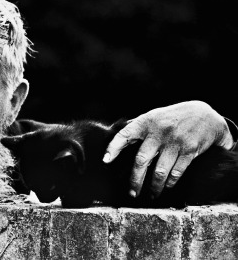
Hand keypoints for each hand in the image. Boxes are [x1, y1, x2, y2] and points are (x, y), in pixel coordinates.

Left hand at [103, 101, 233, 197]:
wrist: (205, 115)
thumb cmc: (172, 117)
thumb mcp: (153, 116)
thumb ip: (137, 127)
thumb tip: (116, 138)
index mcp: (145, 122)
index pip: (125, 135)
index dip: (114, 148)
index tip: (105, 160)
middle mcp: (158, 132)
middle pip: (142, 160)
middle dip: (135, 180)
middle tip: (132, 193)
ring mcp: (174, 142)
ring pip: (160, 171)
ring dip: (154, 187)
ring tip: (150, 195)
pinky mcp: (189, 151)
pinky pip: (176, 172)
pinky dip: (170, 183)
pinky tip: (166, 188)